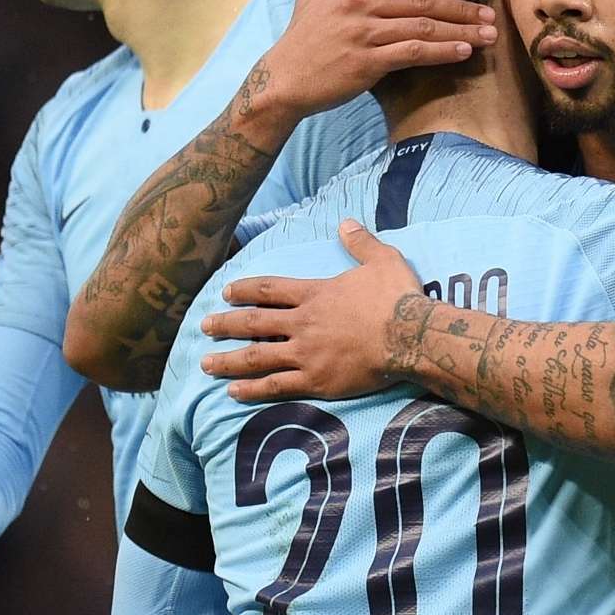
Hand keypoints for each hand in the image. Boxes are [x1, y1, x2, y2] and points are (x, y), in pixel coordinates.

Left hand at [201, 219, 423, 401]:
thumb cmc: (397, 298)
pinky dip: (251, 390)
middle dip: (226, 323)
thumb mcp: (382, 260)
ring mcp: (306, 354)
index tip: (225, 292)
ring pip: (257, 356)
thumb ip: (360, 242)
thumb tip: (346, 222)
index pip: (270, 289)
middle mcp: (303, 323)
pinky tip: (232, 392)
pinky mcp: (316, 380)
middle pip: (255, 323)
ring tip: (206, 363)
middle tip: (204, 326)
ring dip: (228, 359)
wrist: (410, 336)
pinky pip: (275, 386)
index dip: (245, 290)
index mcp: (315, 294)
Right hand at [261, 0, 498, 118]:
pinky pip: (413, 53)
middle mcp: (362, 2)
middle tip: (491, 14)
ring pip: (424, 28)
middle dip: (463, 7)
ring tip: (488, 36)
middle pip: (425, 0)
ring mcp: (364, 32)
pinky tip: (463, 54)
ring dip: (461, 32)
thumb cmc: (304, 32)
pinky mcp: (367, 61)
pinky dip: (442, 53)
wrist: (283, 78)